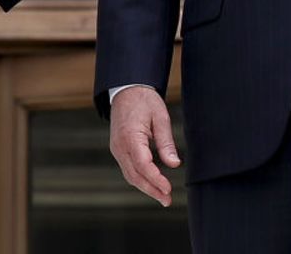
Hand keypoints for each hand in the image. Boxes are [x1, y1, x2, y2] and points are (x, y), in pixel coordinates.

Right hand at [109, 86, 181, 206]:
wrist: (126, 89)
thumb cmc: (144, 100)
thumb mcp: (160, 117)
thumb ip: (166, 141)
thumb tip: (174, 164)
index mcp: (130, 136)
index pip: (143, 165)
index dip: (156, 180)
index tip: (168, 189)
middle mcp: (119, 145)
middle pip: (134, 175)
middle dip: (151, 190)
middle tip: (167, 200)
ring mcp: (116, 148)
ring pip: (130, 175)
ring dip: (146, 187)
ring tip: (162, 197)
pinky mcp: (118, 149)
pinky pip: (128, 168)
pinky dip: (139, 179)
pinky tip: (152, 184)